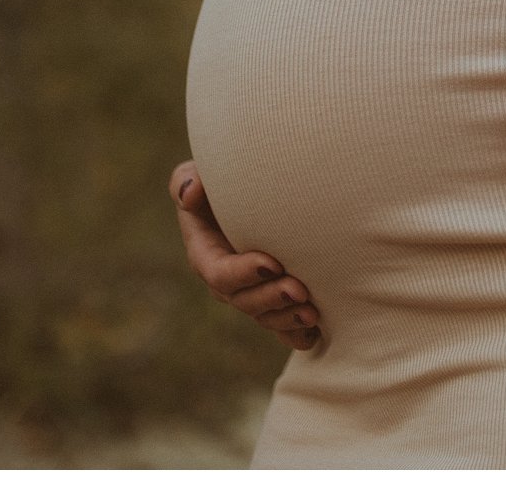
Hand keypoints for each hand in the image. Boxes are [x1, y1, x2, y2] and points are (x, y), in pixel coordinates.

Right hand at [169, 159, 321, 350]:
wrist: (261, 188)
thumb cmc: (229, 178)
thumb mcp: (204, 171)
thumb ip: (189, 179)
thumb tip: (190, 193)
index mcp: (207, 253)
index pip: (218, 273)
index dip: (242, 273)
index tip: (271, 262)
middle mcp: (229, 279)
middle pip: (244, 301)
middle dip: (271, 299)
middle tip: (300, 290)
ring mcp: (253, 292)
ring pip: (266, 317)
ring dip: (287, 318)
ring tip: (313, 312)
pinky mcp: (277, 299)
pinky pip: (284, 327)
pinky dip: (298, 334)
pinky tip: (316, 334)